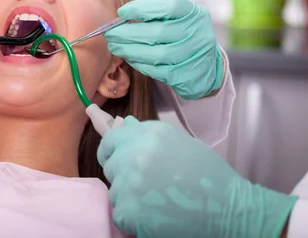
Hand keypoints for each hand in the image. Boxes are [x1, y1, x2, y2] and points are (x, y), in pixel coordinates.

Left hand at [97, 117, 297, 237]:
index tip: (118, 160)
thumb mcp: (178, 142)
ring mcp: (130, 183)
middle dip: (124, 175)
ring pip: (115, 191)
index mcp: (148, 135)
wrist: (229, 209)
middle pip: (111, 167)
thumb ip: (145, 133)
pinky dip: (134, 217)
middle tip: (150, 185)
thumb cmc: (208, 175)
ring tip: (158, 200)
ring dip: (130, 198)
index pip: (110, 141)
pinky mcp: (130, 210)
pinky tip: (156, 215)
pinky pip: (120, 213)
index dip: (112, 152)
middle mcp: (135, 155)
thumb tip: (121, 122)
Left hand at [103, 0, 223, 99]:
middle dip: (127, 33)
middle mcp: (196, 33)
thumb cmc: (184, 33)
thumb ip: (162, 1)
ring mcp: (191, 56)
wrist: (206, 65)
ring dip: (129, 50)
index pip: (168, 6)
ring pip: (155, 54)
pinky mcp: (184, 75)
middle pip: (157, 32)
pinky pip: (156, 70)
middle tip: (110, 33)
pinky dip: (138, 63)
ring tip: (114, 46)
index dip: (141, 8)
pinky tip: (129, 57)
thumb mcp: (178, 14)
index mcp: (194, 13)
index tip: (122, 12)